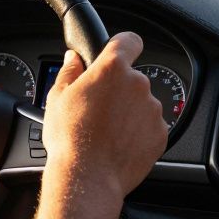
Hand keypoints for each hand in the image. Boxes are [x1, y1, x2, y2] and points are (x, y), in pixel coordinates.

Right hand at [41, 32, 167, 199]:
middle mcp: (138, 84)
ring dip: (129, 112)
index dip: (124, 46)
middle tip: (99, 109)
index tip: (119, 53)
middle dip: (119, 89)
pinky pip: (150, 126)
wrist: (88, 177)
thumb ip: (69, 72)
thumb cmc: (70, 139)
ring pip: (142, 103)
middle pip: (132, 78)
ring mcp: (152, 109)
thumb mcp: (57, 98)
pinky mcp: (161, 133)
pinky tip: (119, 144)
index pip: (129, 41)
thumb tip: (73, 59)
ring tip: (107, 132)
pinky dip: (139, 132)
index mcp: (112, 68)